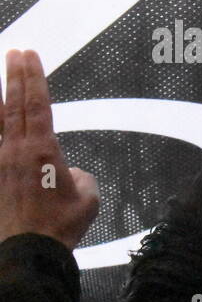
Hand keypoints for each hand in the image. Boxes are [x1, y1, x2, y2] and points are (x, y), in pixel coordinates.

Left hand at [0, 50, 98, 249]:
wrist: (27, 250)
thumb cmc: (60, 225)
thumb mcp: (88, 198)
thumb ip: (81, 176)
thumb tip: (71, 172)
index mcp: (43, 150)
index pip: (37, 104)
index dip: (34, 78)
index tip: (30, 55)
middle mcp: (15, 150)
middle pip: (13, 105)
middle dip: (15, 76)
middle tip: (14, 52)